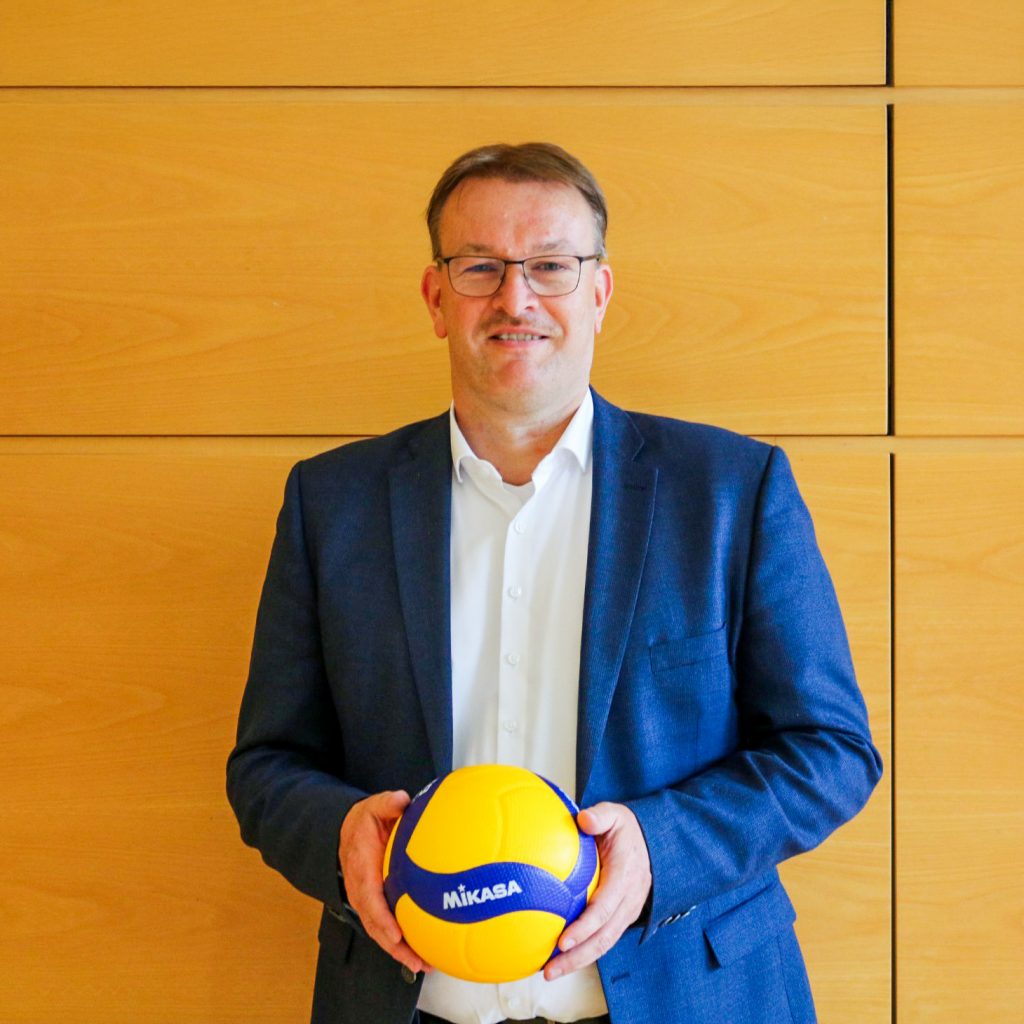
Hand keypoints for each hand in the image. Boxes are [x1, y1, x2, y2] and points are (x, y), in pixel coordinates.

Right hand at [338, 790, 431, 974]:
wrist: (345, 832)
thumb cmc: (362, 823)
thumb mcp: (372, 807)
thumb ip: (386, 804)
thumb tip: (401, 799)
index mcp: (361, 869)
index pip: (369, 898)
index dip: (382, 919)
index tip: (397, 934)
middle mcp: (361, 891)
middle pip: (375, 926)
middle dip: (394, 947)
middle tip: (417, 961)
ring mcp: (366, 901)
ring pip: (380, 932)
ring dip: (399, 951)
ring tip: (424, 965)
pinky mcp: (374, 905)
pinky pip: (386, 926)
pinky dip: (401, 942)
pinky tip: (423, 950)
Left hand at [544, 801, 651, 979]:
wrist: (650, 841)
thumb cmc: (625, 829)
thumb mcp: (616, 814)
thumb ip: (600, 816)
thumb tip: (583, 818)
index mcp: (625, 877)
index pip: (605, 908)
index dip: (585, 927)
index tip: (563, 940)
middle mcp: (628, 901)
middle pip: (603, 937)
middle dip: (577, 957)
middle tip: (549, 969)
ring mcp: (626, 912)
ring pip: (603, 944)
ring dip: (578, 961)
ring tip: (549, 972)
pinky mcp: (620, 918)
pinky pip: (602, 939)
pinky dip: (582, 951)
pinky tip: (557, 955)